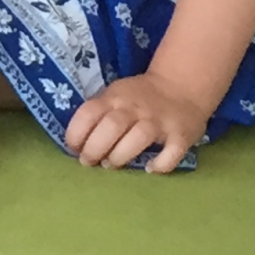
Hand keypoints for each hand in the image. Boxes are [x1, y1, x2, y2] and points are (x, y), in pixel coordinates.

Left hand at [64, 73, 210, 173]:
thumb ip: (99, 113)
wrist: (181, 85)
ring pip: (138, 137)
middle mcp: (135, 108)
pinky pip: (172, 151)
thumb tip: (78, 143)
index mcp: (115, 98)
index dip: (76, 133)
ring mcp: (159, 121)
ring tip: (111, 165)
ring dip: (121, 155)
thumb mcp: (116, 96)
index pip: (89, 113)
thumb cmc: (140, 97)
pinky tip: (151, 168)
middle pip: (111, 126)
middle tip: (89, 162)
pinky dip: (161, 163)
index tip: (73, 149)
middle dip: (95, 148)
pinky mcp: (180, 135)